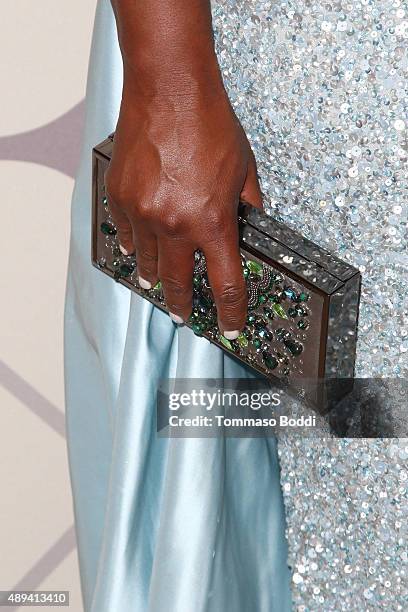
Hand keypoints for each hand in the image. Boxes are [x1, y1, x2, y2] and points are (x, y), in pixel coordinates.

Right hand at [104, 88, 262, 337]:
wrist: (169, 89)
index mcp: (213, 223)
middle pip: (178, 284)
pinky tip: (139, 248)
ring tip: (157, 283)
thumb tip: (249, 225)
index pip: (225, 285)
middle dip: (182, 305)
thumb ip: (248, 206)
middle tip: (182, 314)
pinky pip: (127, 234)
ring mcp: (143, 213)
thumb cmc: (208, 123)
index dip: (230, 312)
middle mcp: (175, 225)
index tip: (230, 327)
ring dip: (155, 277)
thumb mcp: (244, 169)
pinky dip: (135, 245)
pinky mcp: (121, 198)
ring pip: (147, 263)